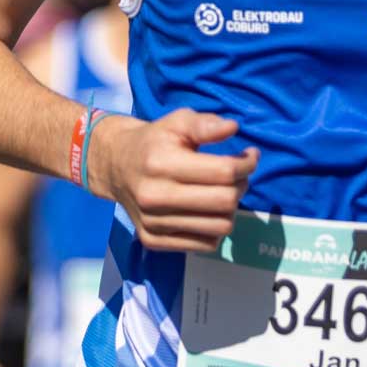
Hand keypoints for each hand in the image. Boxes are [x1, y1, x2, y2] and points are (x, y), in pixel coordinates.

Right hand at [89, 109, 258, 251]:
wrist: (116, 166)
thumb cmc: (153, 141)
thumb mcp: (177, 122)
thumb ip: (205, 124)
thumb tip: (232, 128)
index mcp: (162, 163)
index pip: (223, 172)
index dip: (246, 164)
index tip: (250, 156)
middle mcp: (155, 197)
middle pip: (224, 201)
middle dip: (241, 186)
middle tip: (238, 175)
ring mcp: (154, 224)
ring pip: (220, 227)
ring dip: (231, 209)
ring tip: (223, 193)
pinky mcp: (154, 242)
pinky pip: (205, 244)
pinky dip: (215, 228)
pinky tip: (208, 211)